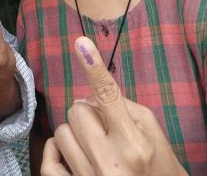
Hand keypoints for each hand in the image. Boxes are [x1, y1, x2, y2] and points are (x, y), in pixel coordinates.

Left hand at [41, 37, 187, 175]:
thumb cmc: (158, 169)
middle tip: (104, 127)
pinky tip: (69, 153)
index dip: (94, 68)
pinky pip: (48, 160)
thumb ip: (127, 109)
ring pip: (61, 131)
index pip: (110, 97)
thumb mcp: (155, 137)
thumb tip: (91, 96)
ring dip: (75, 133)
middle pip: (78, 110)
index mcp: (134, 145)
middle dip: (89, 112)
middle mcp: (110, 162)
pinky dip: (56, 151)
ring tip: (93, 145)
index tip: (82, 44)